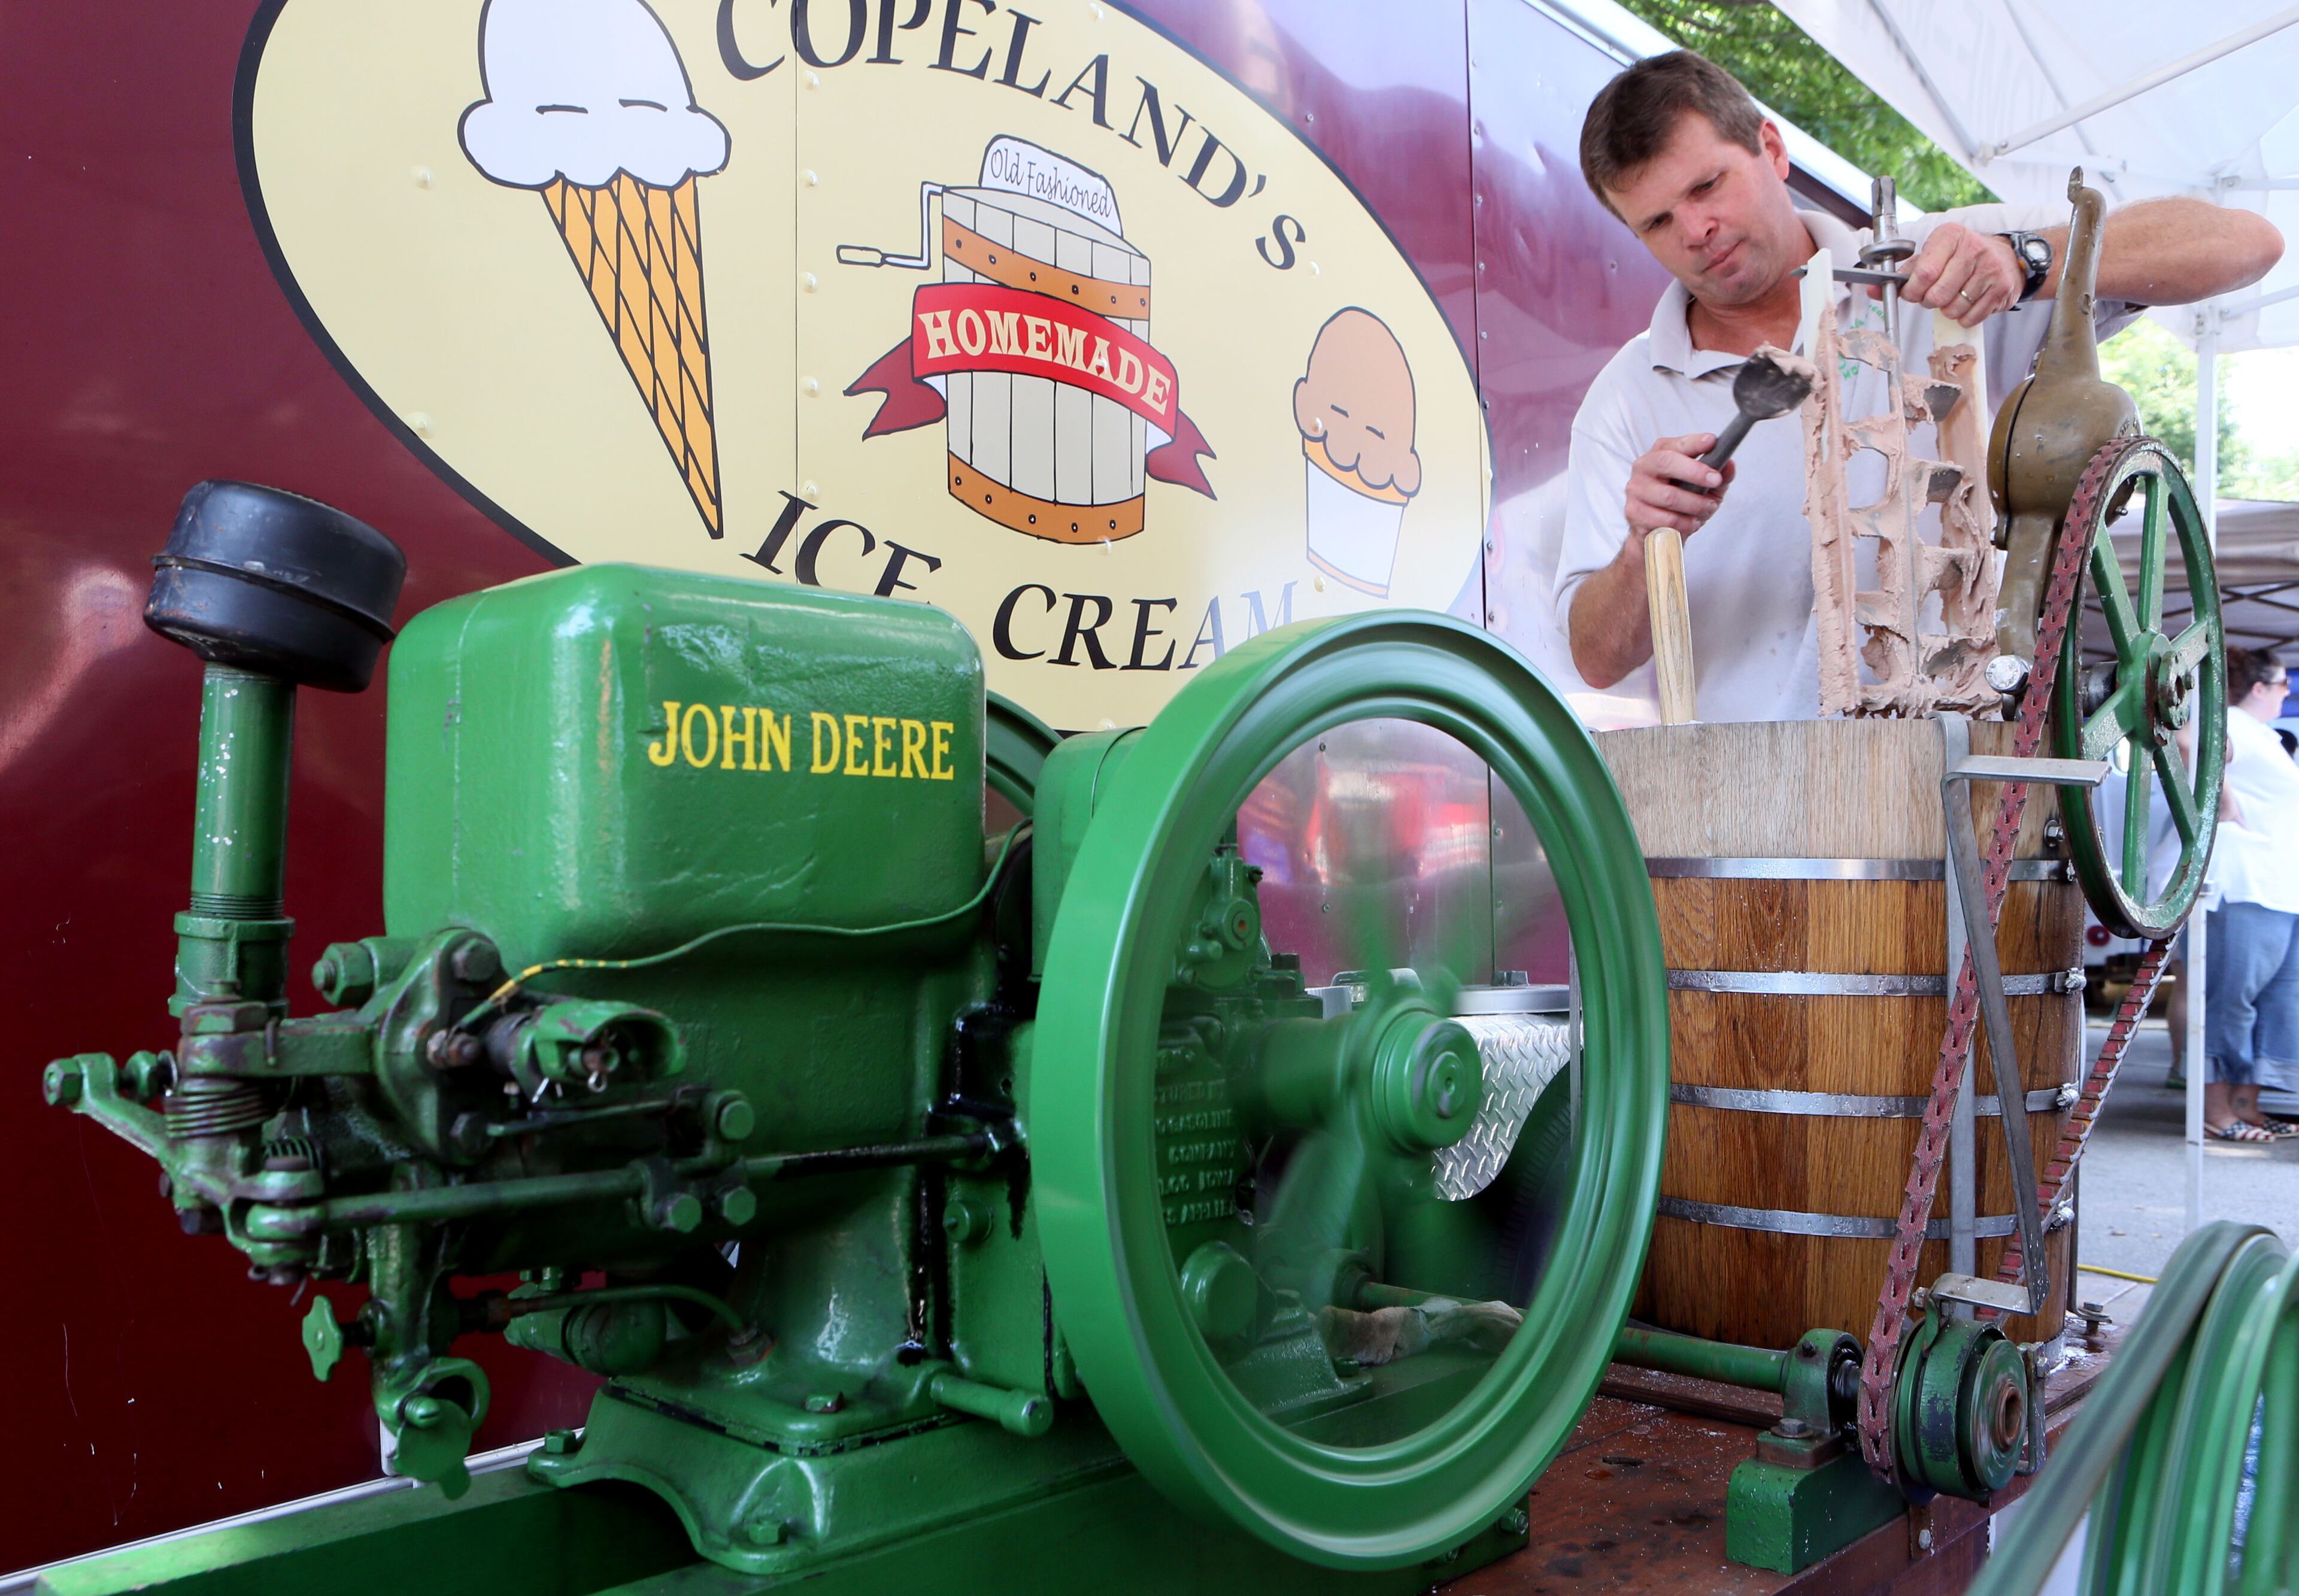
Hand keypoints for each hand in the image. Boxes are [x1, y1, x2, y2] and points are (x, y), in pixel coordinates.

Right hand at [1625, 433, 1735, 543]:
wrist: (1655, 532)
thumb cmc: (1681, 504)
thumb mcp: (1706, 488)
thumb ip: (1720, 477)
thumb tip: (1729, 465)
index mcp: (1661, 453)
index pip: (1677, 444)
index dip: (1694, 442)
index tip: (1712, 442)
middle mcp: (1644, 467)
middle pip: (1666, 462)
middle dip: (1694, 471)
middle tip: (1715, 480)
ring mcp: (1636, 489)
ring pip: (1669, 496)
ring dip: (1694, 505)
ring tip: (1706, 509)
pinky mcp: (1633, 512)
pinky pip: (1664, 519)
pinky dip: (1684, 523)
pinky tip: (1691, 523)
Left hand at [1898, 222, 2022, 327]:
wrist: (2005, 257)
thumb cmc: (1960, 257)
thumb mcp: (1933, 255)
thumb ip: (1904, 273)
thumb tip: (1873, 290)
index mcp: (1950, 235)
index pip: (1924, 273)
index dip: (1912, 291)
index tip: (1911, 293)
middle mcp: (1973, 248)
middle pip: (1936, 295)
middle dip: (1928, 301)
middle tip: (1933, 295)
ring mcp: (1990, 268)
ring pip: (1952, 309)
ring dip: (1946, 310)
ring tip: (1953, 296)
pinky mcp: (2001, 288)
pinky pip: (1971, 317)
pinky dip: (1963, 317)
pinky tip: (1967, 302)